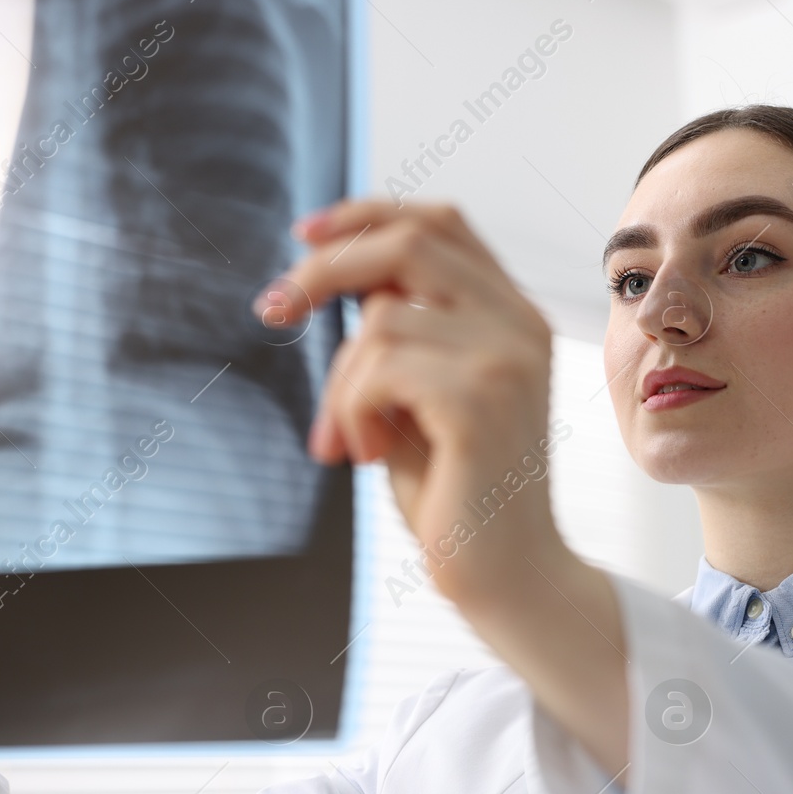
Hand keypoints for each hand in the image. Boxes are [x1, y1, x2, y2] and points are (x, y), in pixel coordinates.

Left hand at [266, 200, 567, 609]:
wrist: (508, 578)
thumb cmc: (458, 492)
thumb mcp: (422, 394)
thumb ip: (404, 331)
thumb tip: (342, 275)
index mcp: (514, 316)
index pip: (440, 223)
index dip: (367, 215)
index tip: (303, 236)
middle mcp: (521, 326)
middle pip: (408, 244)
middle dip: (325, 271)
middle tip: (271, 310)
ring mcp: (507, 360)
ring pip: (380, 322)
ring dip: (340, 386)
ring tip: (353, 442)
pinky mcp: (481, 401)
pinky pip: (379, 368)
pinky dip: (351, 411)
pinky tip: (367, 453)